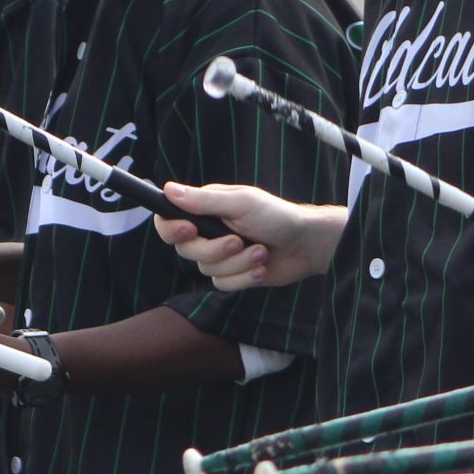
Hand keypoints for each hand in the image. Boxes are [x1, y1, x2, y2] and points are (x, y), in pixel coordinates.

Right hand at [153, 182, 344, 290]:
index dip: (171, 229)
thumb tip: (167, 189)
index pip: (168, 220)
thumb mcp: (241, 203)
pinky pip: (222, 285)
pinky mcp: (232, 275)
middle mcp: (208, 232)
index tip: (188, 230)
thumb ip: (204, 200)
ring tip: (261, 251)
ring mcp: (219, 255)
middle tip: (239, 240)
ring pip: (206, 270)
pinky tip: (262, 266)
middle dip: (215, 250)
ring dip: (237, 263)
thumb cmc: (276, 216)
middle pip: (186, 250)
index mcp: (205, 209)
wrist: (306, 245)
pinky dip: (244, 277)